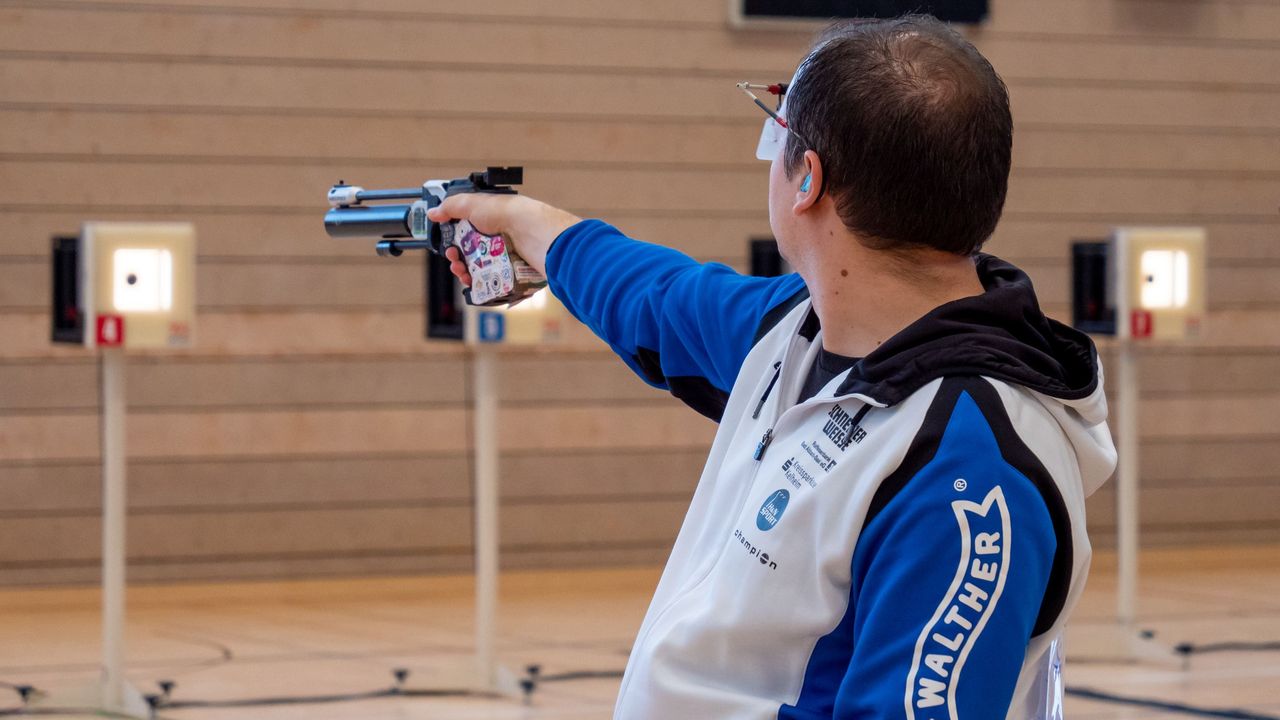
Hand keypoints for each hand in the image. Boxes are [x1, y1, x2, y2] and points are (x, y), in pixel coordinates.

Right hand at [428, 193, 580, 286]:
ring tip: (462, 272)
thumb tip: (434, 212)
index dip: (454, 242)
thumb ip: (451, 207)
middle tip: (454, 260)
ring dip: (465, 273)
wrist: (532, 232)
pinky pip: (494, 283)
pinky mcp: (513, 273)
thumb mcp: (473, 204)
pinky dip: (481, 285)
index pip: (467, 234)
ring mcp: (506, 257)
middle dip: (457, 259)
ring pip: (480, 271)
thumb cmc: (507, 214)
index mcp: (490, 222)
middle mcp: (499, 240)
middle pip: (471, 255)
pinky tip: (474, 283)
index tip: (448, 246)